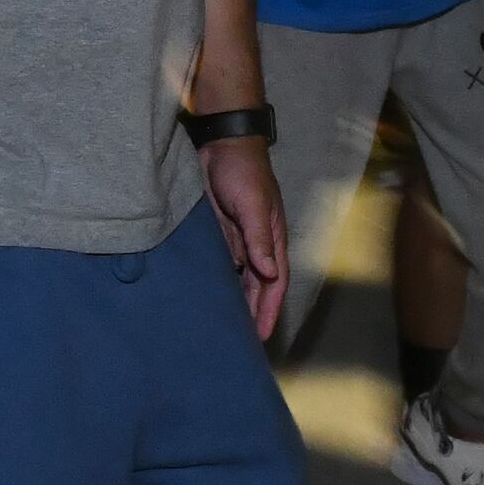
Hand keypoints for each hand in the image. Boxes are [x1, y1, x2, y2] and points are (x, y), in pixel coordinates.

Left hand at [204, 135, 288, 338]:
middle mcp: (257, 243)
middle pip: (257, 286)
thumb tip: (269, 273)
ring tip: (226, 327)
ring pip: (239, 278)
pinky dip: (219, 281)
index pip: (274, 283)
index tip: (263, 336)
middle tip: (243, 342)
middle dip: (254, 313)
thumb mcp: (253, 203)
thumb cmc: (243, 170)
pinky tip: (209, 296)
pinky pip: (221, 263)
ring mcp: (238, 238)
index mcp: (272, 238)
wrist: (221, 142)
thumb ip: (259, 238)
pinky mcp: (219, 231)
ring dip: (236, 300)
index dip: (270, 310)